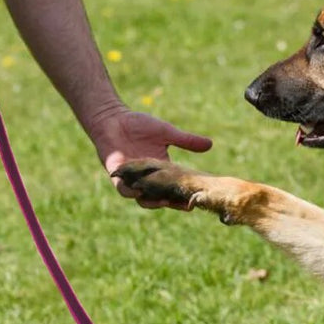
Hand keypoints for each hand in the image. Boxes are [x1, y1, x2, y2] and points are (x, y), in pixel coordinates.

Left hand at [88, 106, 211, 207]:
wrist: (113, 119)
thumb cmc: (139, 124)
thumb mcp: (167, 133)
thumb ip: (186, 140)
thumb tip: (210, 144)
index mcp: (161, 170)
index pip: (175, 187)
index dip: (184, 195)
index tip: (197, 198)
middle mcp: (147, 179)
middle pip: (162, 198)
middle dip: (173, 202)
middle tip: (185, 205)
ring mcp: (132, 179)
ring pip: (142, 199)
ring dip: (153, 202)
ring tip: (165, 201)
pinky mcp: (117, 176)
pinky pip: (123, 189)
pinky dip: (131, 192)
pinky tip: (139, 191)